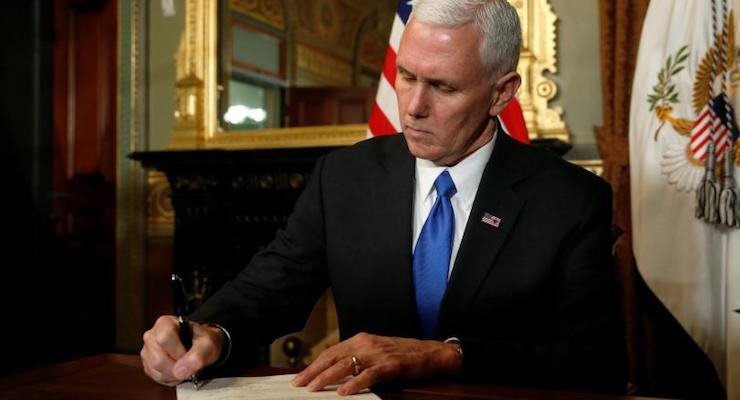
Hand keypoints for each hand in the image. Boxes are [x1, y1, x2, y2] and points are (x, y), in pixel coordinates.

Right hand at [140, 315, 224, 385]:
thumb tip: (181, 370)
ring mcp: (147, 351)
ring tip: (184, 367)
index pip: (164, 339)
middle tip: (189, 364)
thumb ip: (198, 355)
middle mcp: (152, 335)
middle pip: (158, 358)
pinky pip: (156, 377)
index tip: (188, 356)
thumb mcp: (207, 344)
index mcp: (165, 323)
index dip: (178, 352)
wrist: (201, 347)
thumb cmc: (202, 341)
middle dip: (176, 367)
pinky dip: (170, 378)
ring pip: (155, 369)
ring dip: (174, 374)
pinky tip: (178, 371)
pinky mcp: (147, 364)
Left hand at [291, 332, 461, 395]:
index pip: (331, 352)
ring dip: (327, 377)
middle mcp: (366, 343)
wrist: (432, 353)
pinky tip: (344, 392)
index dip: (314, 364)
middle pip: (333, 357)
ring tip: (313, 388)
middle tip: (298, 384)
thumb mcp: (375, 352)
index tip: (300, 377)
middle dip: (313, 371)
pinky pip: (369, 375)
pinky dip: (355, 383)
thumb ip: (357, 359)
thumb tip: (334, 372)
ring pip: (346, 365)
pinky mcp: (390, 365)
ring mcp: (378, 354)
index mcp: (360, 339)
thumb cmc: (403, 355)